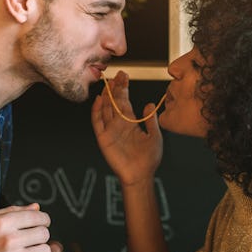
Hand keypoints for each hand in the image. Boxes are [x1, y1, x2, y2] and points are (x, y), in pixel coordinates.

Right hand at [0, 203, 53, 251]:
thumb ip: (14, 210)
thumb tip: (34, 207)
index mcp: (3, 223)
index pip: (38, 217)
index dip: (43, 218)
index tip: (41, 221)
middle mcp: (9, 240)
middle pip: (44, 233)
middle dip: (40, 232)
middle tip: (32, 235)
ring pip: (45, 251)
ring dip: (39, 248)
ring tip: (28, 248)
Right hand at [91, 71, 162, 185]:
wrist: (140, 176)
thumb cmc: (149, 159)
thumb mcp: (155, 136)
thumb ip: (151, 120)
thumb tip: (149, 104)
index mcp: (130, 122)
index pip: (125, 101)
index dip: (124, 89)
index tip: (124, 76)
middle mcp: (119, 124)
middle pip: (114, 102)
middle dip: (115, 88)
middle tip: (117, 75)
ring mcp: (110, 130)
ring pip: (105, 109)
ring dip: (106, 96)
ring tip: (108, 83)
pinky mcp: (104, 138)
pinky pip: (98, 122)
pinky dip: (97, 111)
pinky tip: (98, 100)